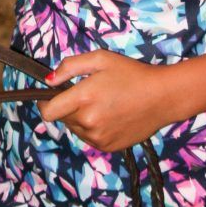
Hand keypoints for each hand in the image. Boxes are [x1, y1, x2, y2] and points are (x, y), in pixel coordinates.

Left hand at [38, 49, 172, 151]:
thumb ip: (69, 67)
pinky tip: (108, 115)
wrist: (161, 97)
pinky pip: (89, 138)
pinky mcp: (108, 147)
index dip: (43, 103)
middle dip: (65, 106)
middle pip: (62, 119)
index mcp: (83, 99)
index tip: (47, 96)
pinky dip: (92, 128)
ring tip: (100, 103)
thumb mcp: (99, 59)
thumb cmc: (130, 73)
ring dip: (78, 117)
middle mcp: (88, 122)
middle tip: (84, 93)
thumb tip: (48, 79)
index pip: (47, 112)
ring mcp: (99, 138)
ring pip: (75, 129)